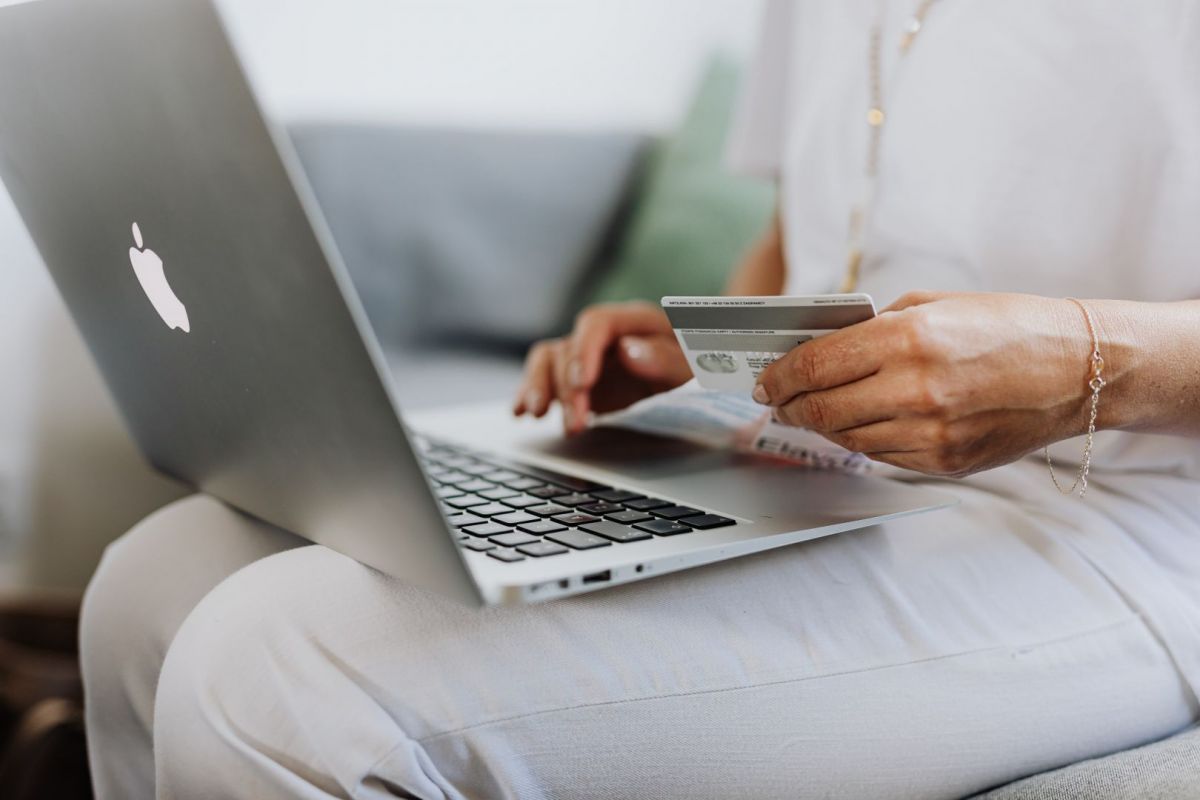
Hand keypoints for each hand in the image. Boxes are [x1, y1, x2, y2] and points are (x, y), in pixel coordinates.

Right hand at [513, 301, 691, 434]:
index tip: (582, 382)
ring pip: (548, 361)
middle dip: (566, 388)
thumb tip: (629, 352)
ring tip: (536, 415)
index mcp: (634, 321)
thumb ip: (666, 358)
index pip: (596, 323)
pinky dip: (530, 394)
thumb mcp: (695, 364)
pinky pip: (545, 379)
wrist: (700, 374)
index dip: (584, 350)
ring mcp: (586, 356)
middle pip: (568, 348)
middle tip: (576, 423)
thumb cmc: (699, 365)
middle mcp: (603, 335)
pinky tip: (520, 413)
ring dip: (539, 388)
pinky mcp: (576, 380)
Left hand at [753, 291, 1095, 476]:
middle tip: (776, 401)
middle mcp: (916, 390)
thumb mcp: (933, 304)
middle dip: (788, 405)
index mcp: (909, 339)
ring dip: (821, 425)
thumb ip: (872, 327)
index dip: (779, 375)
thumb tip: (817, 347)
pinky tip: (858, 424)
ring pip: (846, 438)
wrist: (1078, 369)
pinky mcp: (945, 463)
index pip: (815, 365)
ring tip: (811, 410)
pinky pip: (881, 456)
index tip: (764, 379)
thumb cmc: (1006, 326)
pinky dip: (860, 440)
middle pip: (820, 409)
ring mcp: (932, 433)